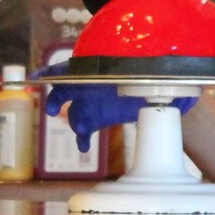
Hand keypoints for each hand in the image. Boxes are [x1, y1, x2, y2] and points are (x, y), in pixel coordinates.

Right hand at [36, 64, 196, 152]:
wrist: (165, 93)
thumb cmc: (158, 76)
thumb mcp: (157, 73)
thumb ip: (159, 78)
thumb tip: (177, 85)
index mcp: (98, 67)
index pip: (72, 66)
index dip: (52, 71)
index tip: (38, 77)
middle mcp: (91, 83)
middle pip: (66, 89)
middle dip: (57, 98)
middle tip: (52, 109)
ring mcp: (92, 101)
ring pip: (74, 111)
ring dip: (74, 122)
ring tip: (82, 131)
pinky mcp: (98, 117)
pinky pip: (83, 129)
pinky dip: (81, 138)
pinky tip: (84, 147)